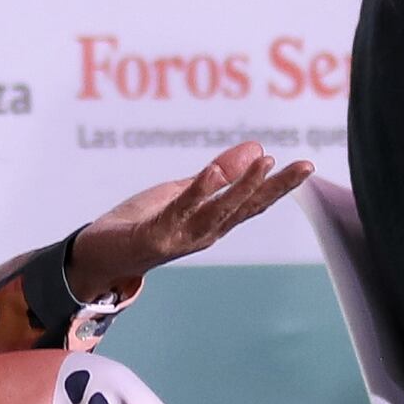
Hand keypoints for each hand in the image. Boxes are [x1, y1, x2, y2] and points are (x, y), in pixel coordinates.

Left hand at [67, 143, 312, 302]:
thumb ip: (218, 174)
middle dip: (276, 188)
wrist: (97, 255)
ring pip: (219, 212)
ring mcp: (181, 237)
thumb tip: (257, 148)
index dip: (279, 185)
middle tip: (305, 166)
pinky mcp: (156, 235)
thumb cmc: (140, 222)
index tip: (306, 165)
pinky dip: (198, 193)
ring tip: (264, 163)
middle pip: (245, 208)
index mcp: (212, 221)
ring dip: (243, 188)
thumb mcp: (181, 191)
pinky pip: (180, 211)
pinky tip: (213, 172)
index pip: (252, 202)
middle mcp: (204, 233)